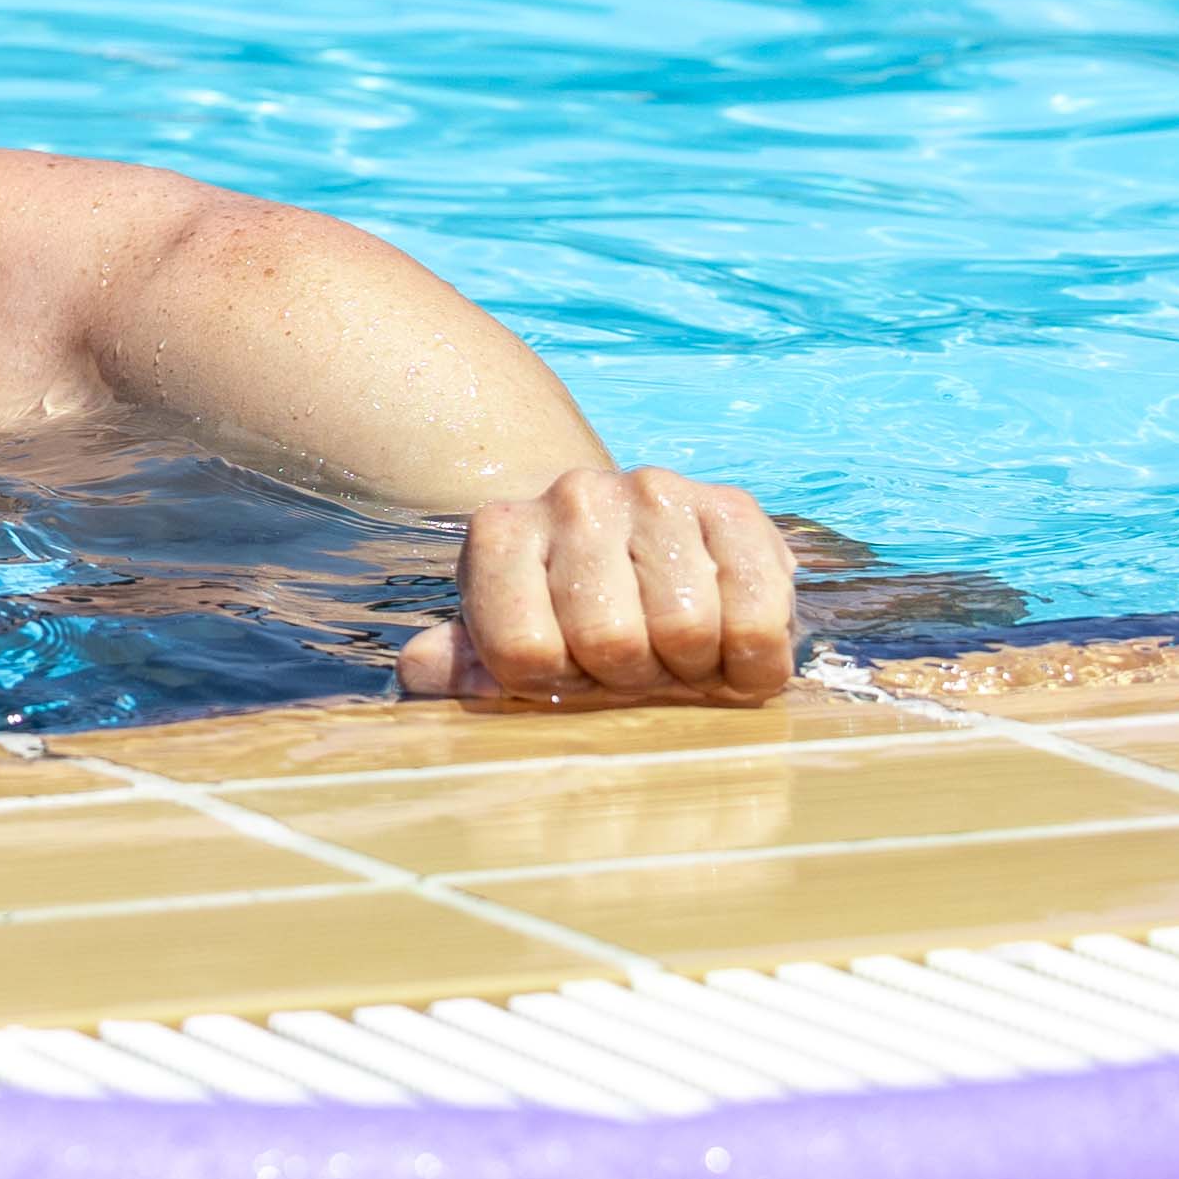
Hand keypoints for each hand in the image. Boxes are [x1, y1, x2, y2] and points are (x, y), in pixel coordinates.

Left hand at [396, 465, 798, 707]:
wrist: (645, 561)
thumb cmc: (567, 619)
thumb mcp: (505, 646)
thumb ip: (462, 665)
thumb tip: (420, 669)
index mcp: (500, 531)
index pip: (521, 651)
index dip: (554, 687)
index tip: (566, 672)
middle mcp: (573, 496)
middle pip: (609, 642)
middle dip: (629, 678)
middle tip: (634, 664)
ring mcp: (656, 492)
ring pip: (686, 629)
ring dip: (693, 668)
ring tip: (678, 650)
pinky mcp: (735, 506)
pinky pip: (759, 617)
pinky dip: (754, 659)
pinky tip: (730, 645)